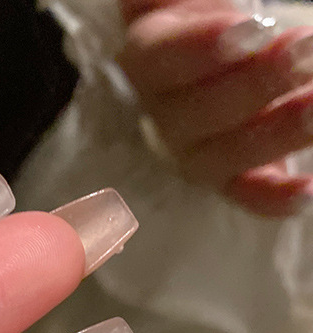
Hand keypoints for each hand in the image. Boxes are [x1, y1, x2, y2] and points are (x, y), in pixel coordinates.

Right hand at [119, 0, 312, 215]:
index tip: (256, 28)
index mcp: (150, 52)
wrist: (240, 43)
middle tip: (308, 51)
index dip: (199, 49)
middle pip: (190, 114)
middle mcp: (163, 108)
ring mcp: (195, 147)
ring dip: (274, 134)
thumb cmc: (222, 10)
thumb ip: (191, 1)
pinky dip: (274, 198)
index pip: (157, 58)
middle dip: (254, 85)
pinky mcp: (231, 174)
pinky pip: (245, 193)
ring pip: (220, 156)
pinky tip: (309, 192)